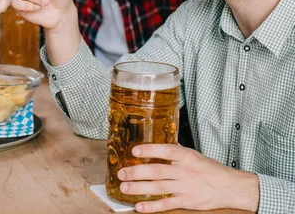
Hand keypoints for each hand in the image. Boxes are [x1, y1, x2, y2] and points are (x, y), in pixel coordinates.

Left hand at [119, 144, 259, 212]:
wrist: (230, 187)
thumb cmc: (210, 169)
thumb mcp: (194, 154)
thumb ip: (176, 151)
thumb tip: (157, 143)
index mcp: (187, 156)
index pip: (166, 150)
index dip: (149, 150)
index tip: (134, 151)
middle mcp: (185, 171)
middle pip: (157, 170)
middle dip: (136, 172)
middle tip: (121, 173)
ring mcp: (185, 188)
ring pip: (158, 187)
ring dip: (139, 188)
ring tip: (124, 187)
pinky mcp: (187, 202)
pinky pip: (167, 204)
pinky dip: (152, 206)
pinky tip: (139, 207)